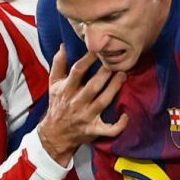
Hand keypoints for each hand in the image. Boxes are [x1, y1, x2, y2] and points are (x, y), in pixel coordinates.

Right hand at [36, 48, 127, 163]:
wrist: (55, 133)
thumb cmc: (57, 104)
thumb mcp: (54, 84)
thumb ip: (58, 64)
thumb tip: (63, 46)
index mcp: (67, 89)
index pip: (77, 71)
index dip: (88, 59)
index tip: (98, 49)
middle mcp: (77, 102)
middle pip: (93, 86)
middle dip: (105, 73)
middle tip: (116, 62)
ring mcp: (86, 117)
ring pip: (103, 102)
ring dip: (114, 89)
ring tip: (123, 76)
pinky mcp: (93, 130)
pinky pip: (108, 129)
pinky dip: (118, 125)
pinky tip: (126, 116)